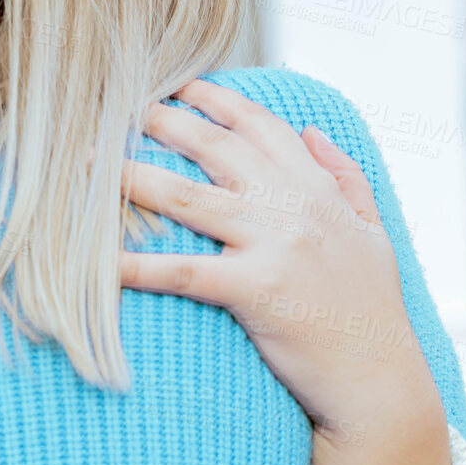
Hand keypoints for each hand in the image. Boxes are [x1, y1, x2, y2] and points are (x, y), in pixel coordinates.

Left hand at [117, 78, 449, 464]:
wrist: (380, 382)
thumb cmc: (372, 311)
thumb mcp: (373, 232)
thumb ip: (345, 177)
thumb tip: (312, 130)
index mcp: (316, 188)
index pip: (259, 124)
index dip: (213, 99)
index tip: (174, 82)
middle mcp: (293, 205)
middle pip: (212, 146)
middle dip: (158, 121)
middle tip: (113, 108)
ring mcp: (274, 245)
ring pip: (186, 196)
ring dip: (129, 176)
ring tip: (85, 164)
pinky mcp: (256, 290)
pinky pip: (182, 270)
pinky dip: (136, 265)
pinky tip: (97, 261)